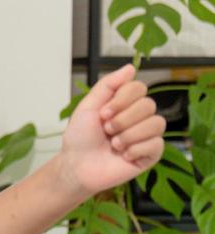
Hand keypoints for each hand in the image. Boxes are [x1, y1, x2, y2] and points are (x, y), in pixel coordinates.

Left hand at [57, 64, 165, 194]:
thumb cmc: (80, 137)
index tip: (103, 114)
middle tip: (106, 131)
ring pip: (157, 123)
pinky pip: (157, 144)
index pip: (139, 88)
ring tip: (113, 144)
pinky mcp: (151, 154)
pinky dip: (135, 150)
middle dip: (122, 120)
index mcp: (126, 104)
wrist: (76, 166)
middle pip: (148, 105)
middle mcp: (140, 117)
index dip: (121, 100)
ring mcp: (147, 135)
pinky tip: (123, 156)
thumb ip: (108, 85)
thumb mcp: (88, 106)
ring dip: (128, 135)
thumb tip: (130, 67)